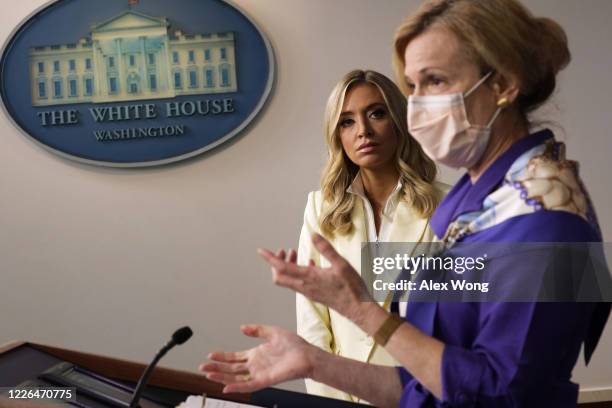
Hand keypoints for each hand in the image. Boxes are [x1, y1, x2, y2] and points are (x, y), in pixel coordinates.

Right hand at [199, 325, 315, 392]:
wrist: (307, 355)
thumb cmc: (294, 345)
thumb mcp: (273, 332)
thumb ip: (257, 330)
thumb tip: (243, 327)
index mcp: (256, 354)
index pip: (234, 357)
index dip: (222, 356)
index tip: (210, 354)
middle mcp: (255, 365)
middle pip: (231, 368)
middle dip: (216, 367)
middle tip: (203, 366)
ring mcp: (259, 373)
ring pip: (235, 377)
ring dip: (221, 376)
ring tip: (208, 374)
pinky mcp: (265, 380)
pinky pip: (248, 385)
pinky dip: (236, 387)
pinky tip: (225, 386)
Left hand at [258, 233, 371, 322]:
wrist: (358, 309)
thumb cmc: (351, 288)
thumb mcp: (341, 264)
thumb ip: (326, 249)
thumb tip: (313, 235)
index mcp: (309, 277)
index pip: (281, 268)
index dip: (270, 259)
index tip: (260, 251)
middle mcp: (304, 286)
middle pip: (279, 277)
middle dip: (276, 263)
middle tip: (283, 250)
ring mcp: (308, 292)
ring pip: (287, 280)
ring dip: (286, 267)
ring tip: (294, 253)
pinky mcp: (314, 295)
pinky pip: (298, 283)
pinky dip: (297, 272)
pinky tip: (310, 264)